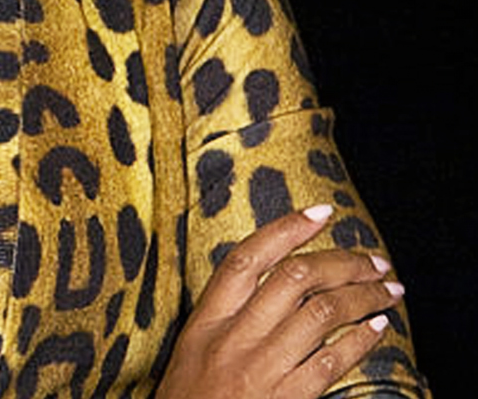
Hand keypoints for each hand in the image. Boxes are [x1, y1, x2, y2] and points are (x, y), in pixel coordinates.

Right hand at [154, 204, 403, 398]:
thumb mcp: (194, 348)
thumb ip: (227, 316)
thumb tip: (273, 280)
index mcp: (206, 321)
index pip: (246, 260)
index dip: (285, 230)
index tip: (321, 212)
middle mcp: (234, 338)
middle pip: (295, 279)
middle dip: (344, 263)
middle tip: (373, 260)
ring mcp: (262, 369)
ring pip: (322, 313)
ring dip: (365, 297)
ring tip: (388, 290)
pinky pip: (332, 360)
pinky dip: (360, 340)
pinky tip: (376, 328)